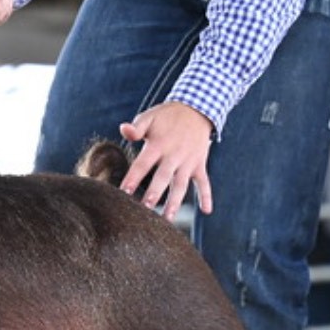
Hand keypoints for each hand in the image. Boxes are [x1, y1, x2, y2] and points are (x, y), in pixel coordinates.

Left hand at [118, 101, 214, 220]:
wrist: (197, 109)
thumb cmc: (167, 116)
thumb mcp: (150, 117)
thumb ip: (136, 128)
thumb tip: (123, 130)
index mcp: (159, 144)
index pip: (143, 163)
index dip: (133, 177)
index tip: (123, 192)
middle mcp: (174, 155)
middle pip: (163, 177)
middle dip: (154, 193)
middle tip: (145, 210)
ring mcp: (188, 161)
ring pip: (181, 185)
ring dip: (175, 202)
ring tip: (167, 219)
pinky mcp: (199, 164)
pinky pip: (204, 182)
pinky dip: (207, 195)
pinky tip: (206, 211)